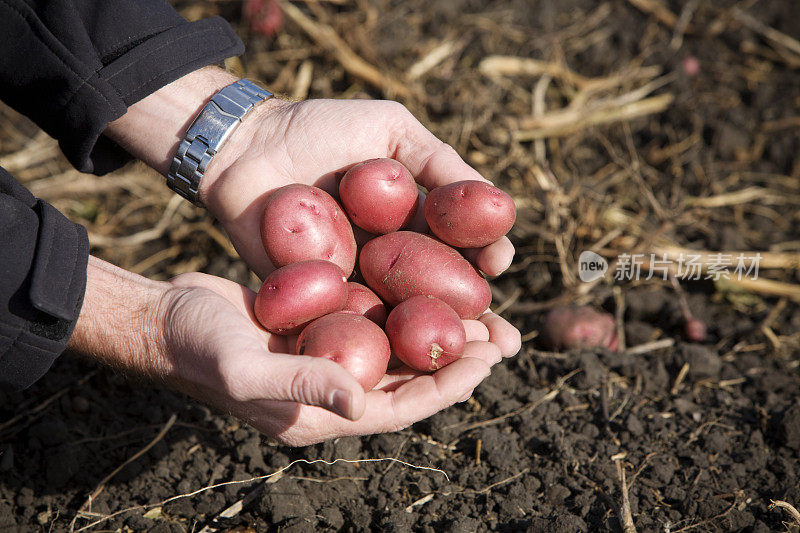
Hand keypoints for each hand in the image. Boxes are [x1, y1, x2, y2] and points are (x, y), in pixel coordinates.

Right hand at [69, 257, 503, 445]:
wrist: (168, 318)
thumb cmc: (199, 347)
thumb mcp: (244, 367)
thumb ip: (301, 384)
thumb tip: (361, 400)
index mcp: (322, 415)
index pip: (401, 408)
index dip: (448, 385)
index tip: (489, 358)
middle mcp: (333, 391)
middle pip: (410, 379)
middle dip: (457, 358)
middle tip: (504, 331)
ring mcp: (328, 358)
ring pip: (398, 349)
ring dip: (436, 330)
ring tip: (482, 308)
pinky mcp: (321, 327)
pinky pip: (373, 321)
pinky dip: (402, 305)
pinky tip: (429, 281)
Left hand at [105, 67, 520, 357]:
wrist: (246, 146)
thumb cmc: (319, 128)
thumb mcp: (391, 129)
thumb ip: (440, 161)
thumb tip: (498, 203)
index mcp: (412, 219)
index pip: (459, 246)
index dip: (484, 258)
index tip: (499, 264)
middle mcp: (388, 257)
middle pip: (437, 295)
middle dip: (473, 321)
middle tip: (504, 344)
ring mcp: (354, 281)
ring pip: (402, 320)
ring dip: (435, 344)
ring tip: (470, 365)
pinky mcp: (317, 301)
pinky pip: (352, 325)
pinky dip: (381, 345)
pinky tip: (408, 365)